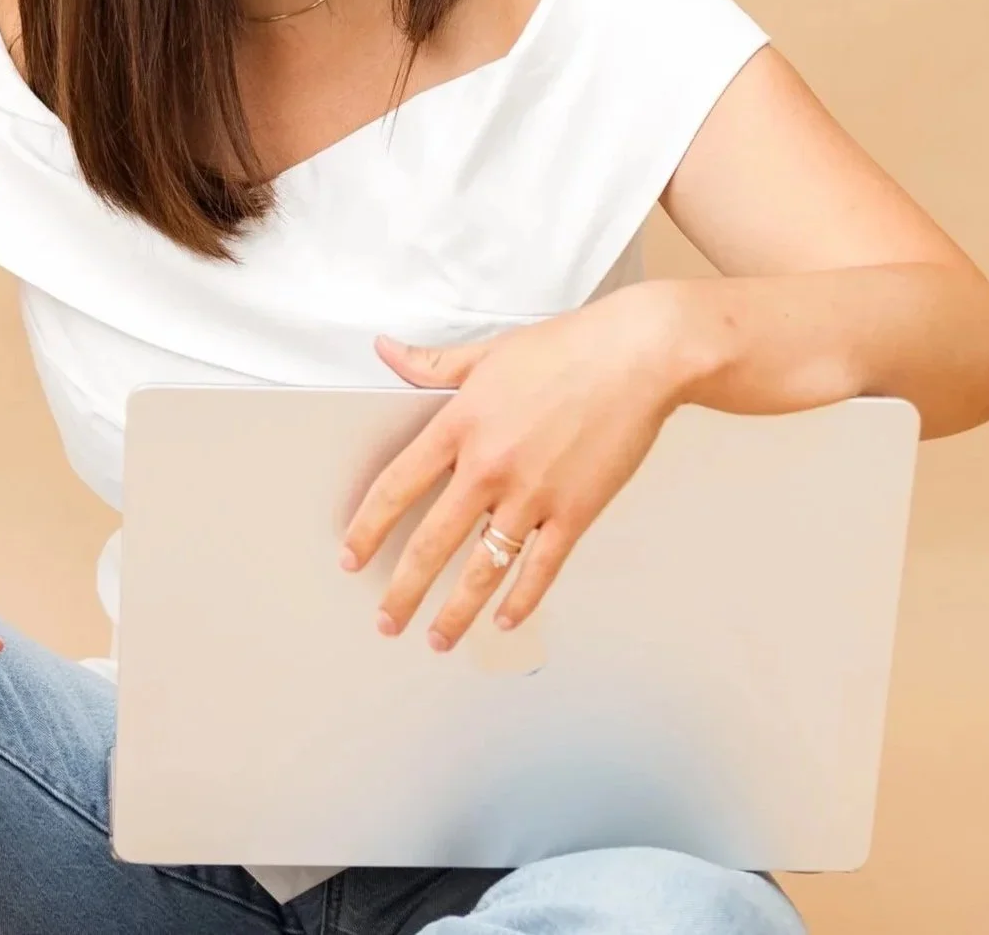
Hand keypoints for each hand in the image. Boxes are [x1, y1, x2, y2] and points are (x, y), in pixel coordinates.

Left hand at [339, 291, 685, 650]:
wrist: (637, 357)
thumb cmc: (566, 348)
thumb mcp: (487, 352)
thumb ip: (431, 364)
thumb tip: (384, 350)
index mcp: (461, 425)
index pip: (397, 487)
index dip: (368, 527)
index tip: (351, 557)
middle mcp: (488, 467)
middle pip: (432, 543)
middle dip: (403, 590)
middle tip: (385, 620)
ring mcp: (532, 495)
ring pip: (482, 569)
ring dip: (455, 612)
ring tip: (435, 639)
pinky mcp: (575, 513)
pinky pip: (540, 569)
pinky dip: (520, 600)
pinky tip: (503, 621)